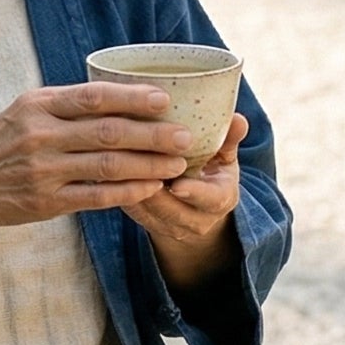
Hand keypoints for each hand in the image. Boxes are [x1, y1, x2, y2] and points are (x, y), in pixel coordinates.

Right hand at [0, 82, 189, 289]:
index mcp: (37, 105)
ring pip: (107, 165)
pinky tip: (150, 188)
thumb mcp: (24, 110)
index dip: (133, 97)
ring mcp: (43, 170)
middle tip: (185, 136)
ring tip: (177, 165)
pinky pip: (96, 196)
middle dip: (153, 134)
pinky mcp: (46, 201)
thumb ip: (65, 104)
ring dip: (148, 165)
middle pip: (108, 131)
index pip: (93, 96)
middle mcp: (40, 134)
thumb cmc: (0, 143)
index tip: (166, 99)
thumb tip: (121, 93)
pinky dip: (127, 192)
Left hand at [122, 113, 248, 292]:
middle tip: (134, 166)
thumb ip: (228, 140)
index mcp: (220, 200)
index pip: (210, 200)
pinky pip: (131, 211)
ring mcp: (169, 226)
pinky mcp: (145, 223)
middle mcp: (196, 221)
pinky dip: (119, 192)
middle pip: (172, 210)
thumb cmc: (211, 172)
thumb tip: (238, 118)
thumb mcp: (224, 157)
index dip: (194, 192)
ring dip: (131, 190)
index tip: (178, 184)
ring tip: (115, 164)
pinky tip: (106, 170)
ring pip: (146, 212)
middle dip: (153, 190)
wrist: (197, 209)